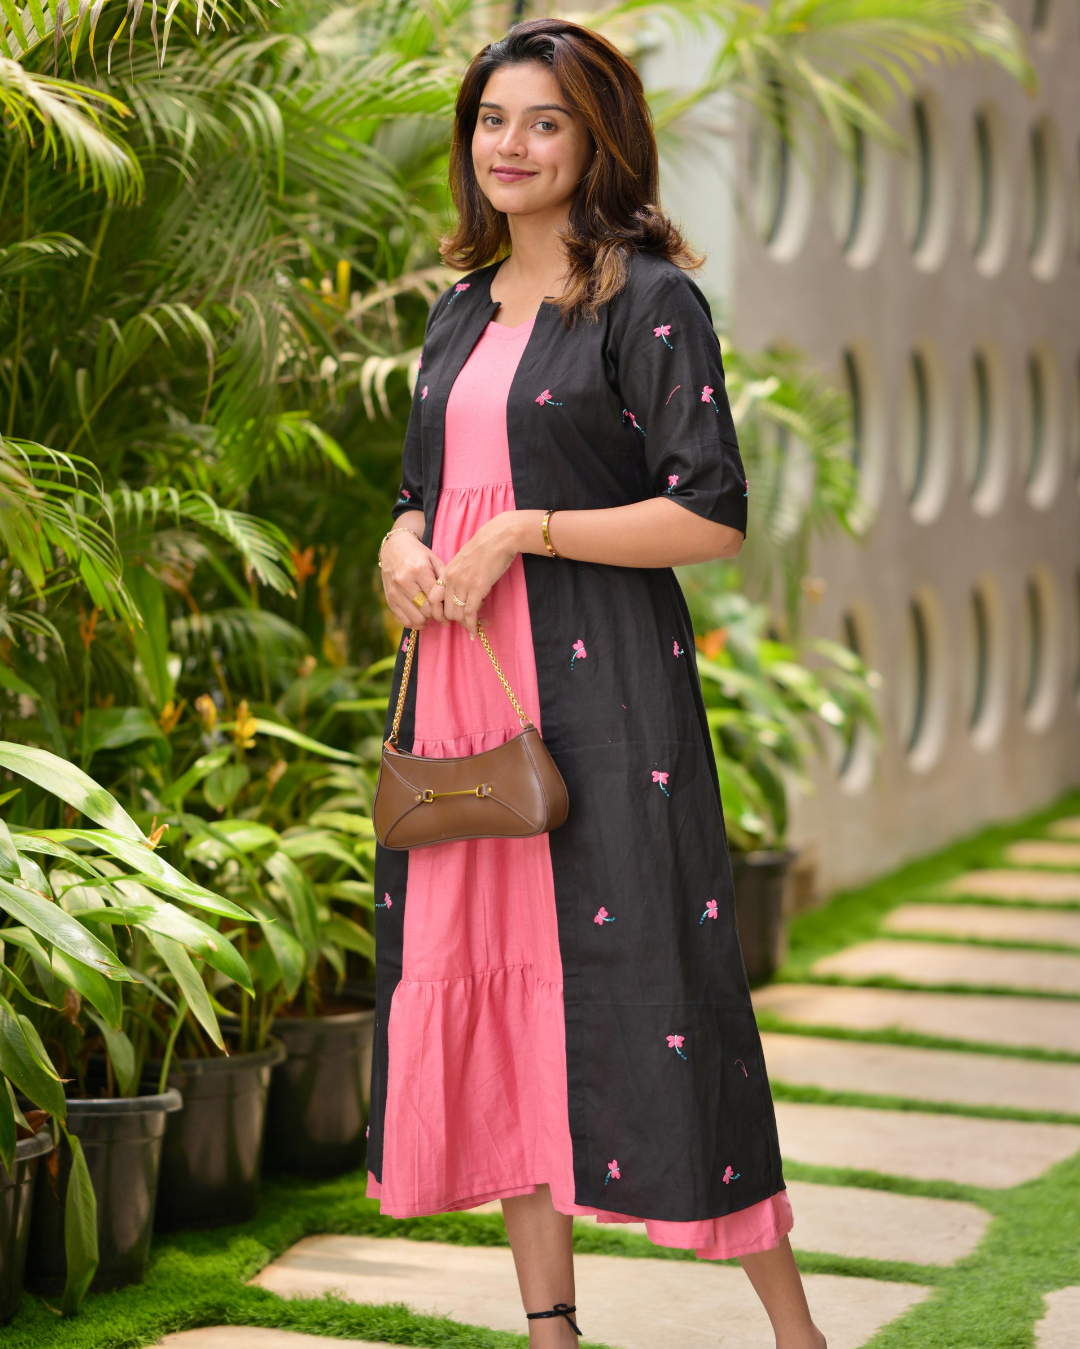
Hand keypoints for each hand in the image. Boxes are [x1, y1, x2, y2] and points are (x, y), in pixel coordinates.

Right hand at [379, 526, 446, 629]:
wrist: (393, 547)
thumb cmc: (418, 554)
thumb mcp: (434, 559)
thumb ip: (444, 578)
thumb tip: (453, 601)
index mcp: (419, 570)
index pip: (435, 598)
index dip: (445, 607)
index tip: (450, 607)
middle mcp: (404, 582)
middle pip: (426, 611)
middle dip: (437, 614)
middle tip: (441, 610)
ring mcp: (395, 592)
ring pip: (416, 619)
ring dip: (427, 620)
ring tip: (431, 613)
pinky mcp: (389, 599)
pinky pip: (405, 621)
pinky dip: (416, 623)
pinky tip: (422, 616)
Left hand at [440, 511, 525, 637]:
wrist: (500, 537)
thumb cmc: (486, 547)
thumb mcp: (464, 560)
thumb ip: (458, 575)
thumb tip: (460, 591)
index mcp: (446, 572)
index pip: (433, 599)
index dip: (438, 613)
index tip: (447, 619)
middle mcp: (451, 579)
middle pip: (444, 610)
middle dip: (454, 621)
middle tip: (465, 623)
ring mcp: (463, 584)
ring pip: (457, 614)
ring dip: (465, 624)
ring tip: (475, 625)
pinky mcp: (478, 588)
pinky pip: (470, 613)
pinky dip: (473, 625)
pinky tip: (476, 630)